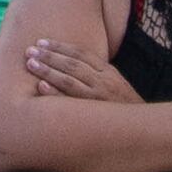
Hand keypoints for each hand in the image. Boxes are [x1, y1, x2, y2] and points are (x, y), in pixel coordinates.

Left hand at [17, 33, 141, 107]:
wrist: (141, 129)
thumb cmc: (122, 106)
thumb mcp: (115, 84)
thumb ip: (97, 73)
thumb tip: (72, 64)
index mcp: (107, 71)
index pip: (80, 54)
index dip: (60, 47)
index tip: (42, 42)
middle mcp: (103, 82)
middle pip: (72, 64)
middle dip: (50, 56)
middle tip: (29, 50)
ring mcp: (98, 98)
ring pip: (70, 80)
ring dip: (48, 71)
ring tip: (31, 63)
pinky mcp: (94, 114)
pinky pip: (72, 102)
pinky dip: (56, 94)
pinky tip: (41, 87)